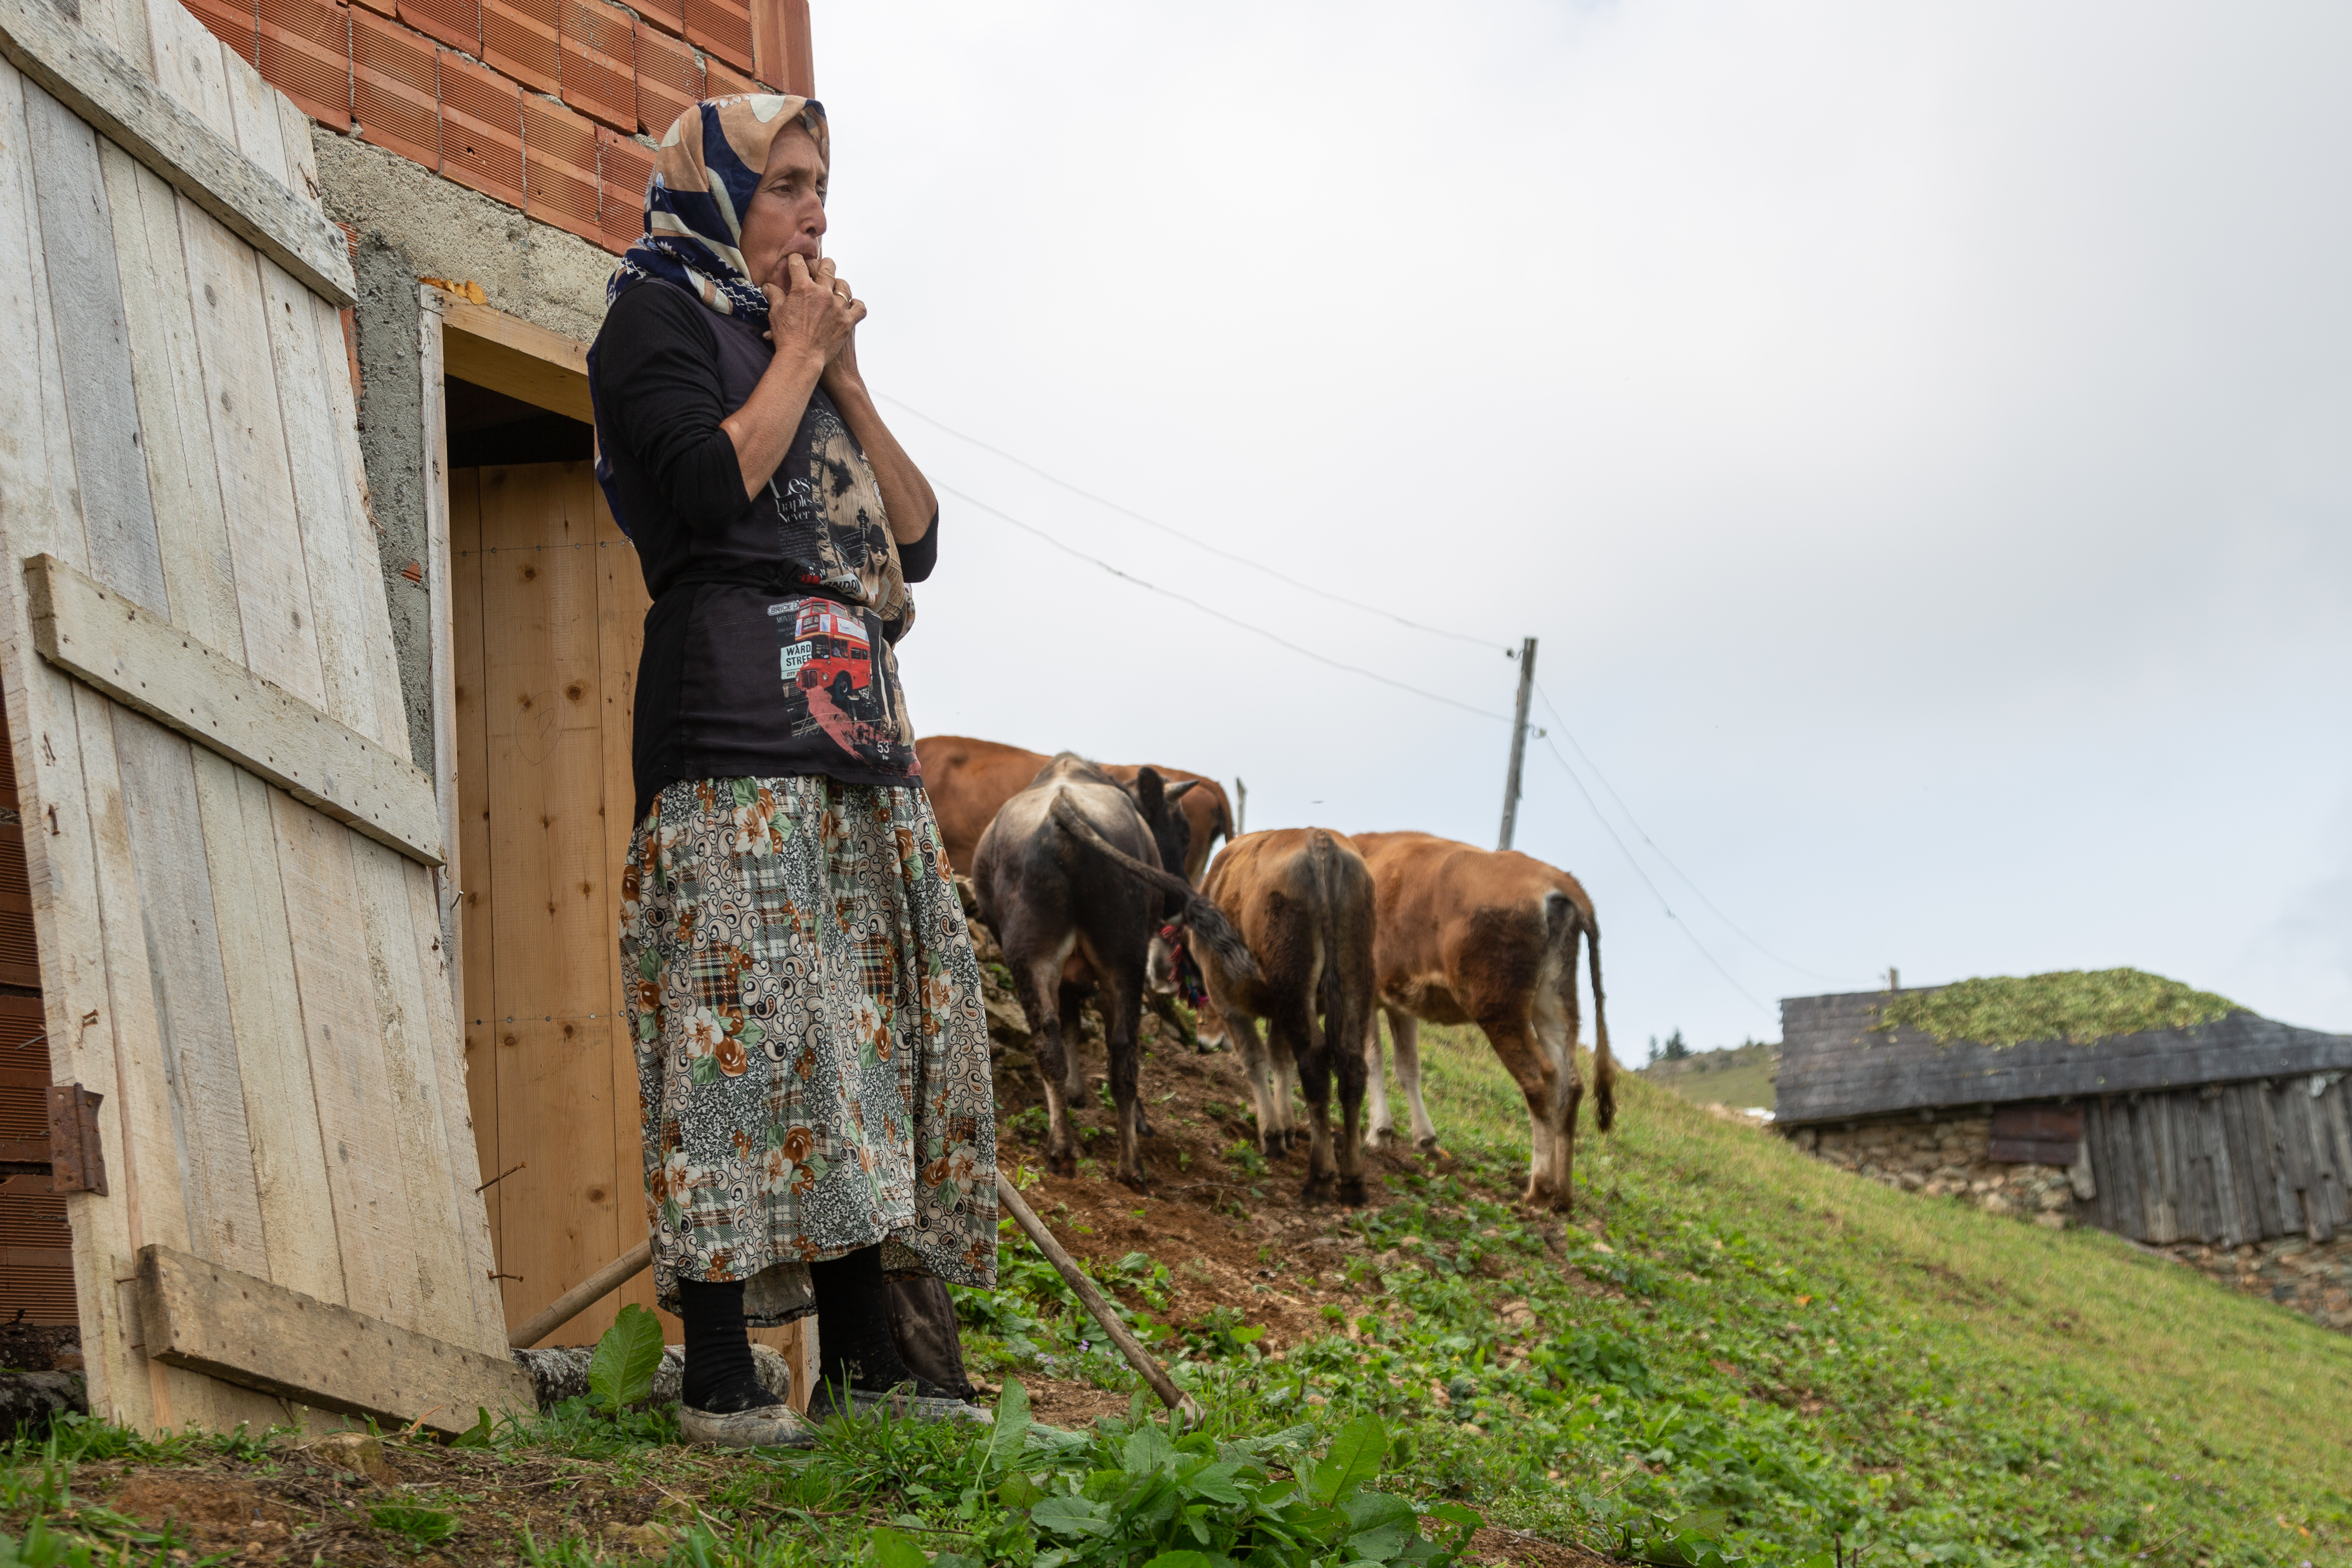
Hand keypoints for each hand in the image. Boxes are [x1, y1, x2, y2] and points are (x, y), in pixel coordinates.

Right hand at [764, 253, 862, 372]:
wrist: (802, 358)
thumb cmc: (786, 337)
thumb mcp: (776, 313)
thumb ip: (774, 296)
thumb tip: (767, 286)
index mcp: (803, 288)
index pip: (799, 264)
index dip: (796, 259)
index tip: (795, 259)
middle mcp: (823, 293)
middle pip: (827, 268)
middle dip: (824, 264)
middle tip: (823, 264)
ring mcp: (838, 306)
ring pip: (844, 286)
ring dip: (840, 283)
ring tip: (838, 284)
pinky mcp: (848, 321)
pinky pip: (859, 308)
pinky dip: (857, 305)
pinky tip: (853, 304)